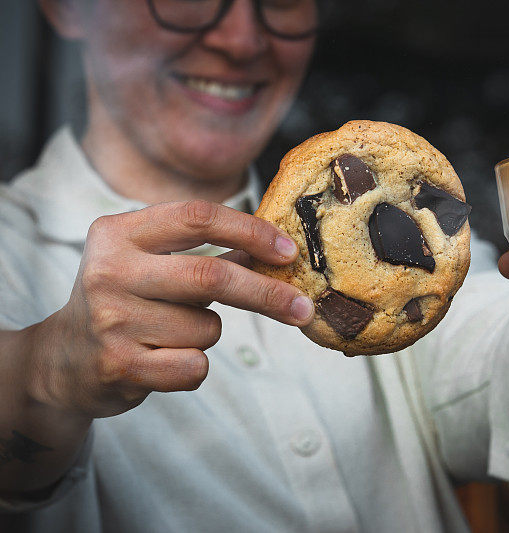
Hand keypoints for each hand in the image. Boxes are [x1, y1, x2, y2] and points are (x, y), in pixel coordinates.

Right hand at [29, 200, 312, 418]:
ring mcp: (110, 320)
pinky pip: (195, 366)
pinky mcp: (118, 365)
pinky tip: (161, 361)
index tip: (288, 251)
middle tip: (304, 308)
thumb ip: (206, 252)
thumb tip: (276, 248)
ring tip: (169, 334)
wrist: (64, 361)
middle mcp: (109, 271)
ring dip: (207, 334)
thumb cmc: (127, 302)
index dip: (250, 231)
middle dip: (266, 294)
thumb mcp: (153, 263)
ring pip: (207, 327)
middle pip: (211, 275)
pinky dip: (194, 367)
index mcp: (118, 233)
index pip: (198, 216)